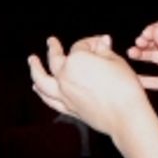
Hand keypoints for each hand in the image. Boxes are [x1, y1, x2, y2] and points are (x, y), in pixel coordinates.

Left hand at [28, 35, 149, 136]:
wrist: (126, 115)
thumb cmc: (124, 86)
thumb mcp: (116, 61)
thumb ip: (104, 50)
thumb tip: (102, 41)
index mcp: (76, 60)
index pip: (81, 46)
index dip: (92, 42)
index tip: (102, 43)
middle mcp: (65, 76)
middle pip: (55, 59)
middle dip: (53, 48)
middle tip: (51, 42)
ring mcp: (64, 94)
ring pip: (42, 81)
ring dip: (35, 69)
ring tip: (32, 61)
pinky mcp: (68, 109)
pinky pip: (49, 100)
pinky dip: (41, 93)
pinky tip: (37, 88)